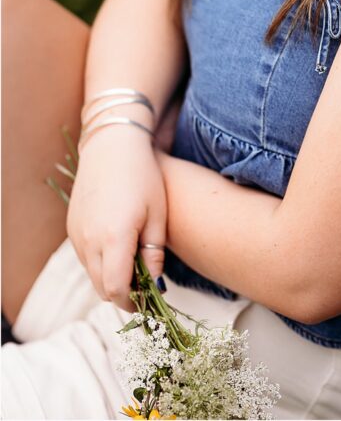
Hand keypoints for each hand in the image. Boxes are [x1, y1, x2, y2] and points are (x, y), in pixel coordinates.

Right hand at [67, 126, 166, 311]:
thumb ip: (154, 253)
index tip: (150, 303)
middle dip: (124, 295)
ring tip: (138, 270)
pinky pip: (85, 259)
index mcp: (113, 238)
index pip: (116, 289)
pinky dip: (101, 264)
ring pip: (92, 275)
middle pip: (102, 287)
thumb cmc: (143, 178)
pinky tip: (121, 252)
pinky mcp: (72, 229)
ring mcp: (76, 236)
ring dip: (111, 279)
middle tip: (147, 291)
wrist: (112, 148)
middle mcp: (88, 241)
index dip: (132, 302)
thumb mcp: (157, 215)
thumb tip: (155, 285)